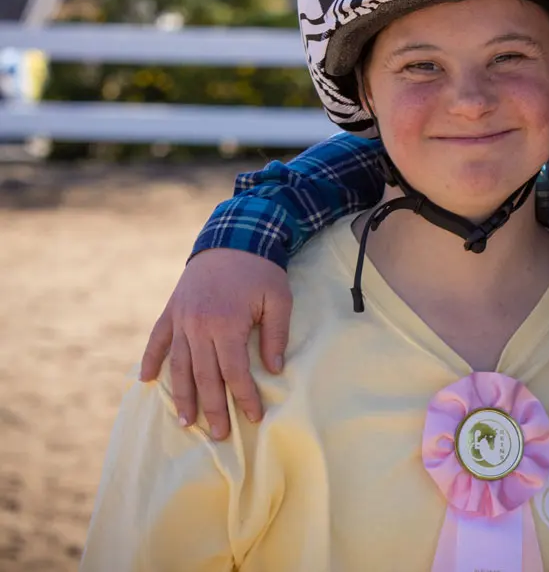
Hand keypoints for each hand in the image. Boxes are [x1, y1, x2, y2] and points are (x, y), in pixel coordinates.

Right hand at [139, 249, 292, 439]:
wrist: (234, 236)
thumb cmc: (261, 270)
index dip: (244, 396)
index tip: (254, 416)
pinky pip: (157, 340)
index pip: (235, 371)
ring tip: (186, 422)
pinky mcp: (171, 310)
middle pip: (204, 377)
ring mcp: (181, 319)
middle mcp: (199, 325)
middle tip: (219, 435)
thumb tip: (274, 371)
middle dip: (212, 408)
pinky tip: (145, 381)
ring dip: (181, 395)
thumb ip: (276, 335)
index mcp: (227, 324)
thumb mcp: (279, 299)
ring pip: (179, 365)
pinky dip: (149, 360)